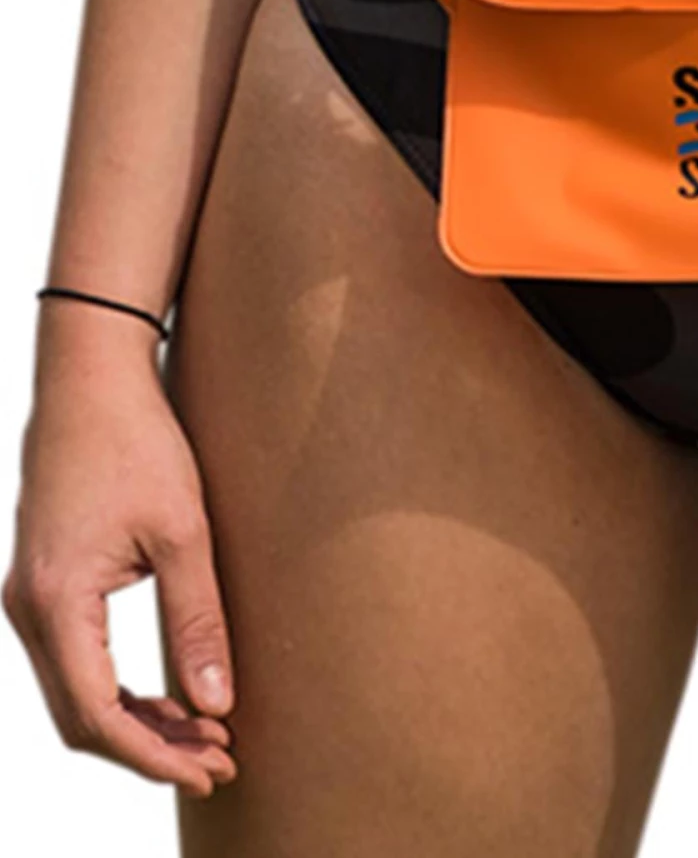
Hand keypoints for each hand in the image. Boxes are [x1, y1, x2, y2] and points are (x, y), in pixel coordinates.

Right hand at [4, 305, 236, 796]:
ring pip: (76, 694)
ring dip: (137, 723)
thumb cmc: (138, 444)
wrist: (90, 381)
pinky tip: (171, 695)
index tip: (213, 766)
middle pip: (81, 717)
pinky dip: (120, 689)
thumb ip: (198, 619)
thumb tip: (216, 702)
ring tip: (207, 735)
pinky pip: (76, 661)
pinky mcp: (46, 585)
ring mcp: (29, 600)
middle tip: (221, 760)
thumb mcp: (183, 532)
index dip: (155, 753)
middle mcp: (28, 610)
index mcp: (56, 601)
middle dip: (150, 748)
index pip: (97, 714)